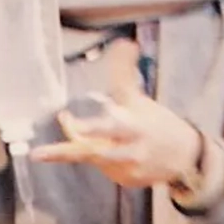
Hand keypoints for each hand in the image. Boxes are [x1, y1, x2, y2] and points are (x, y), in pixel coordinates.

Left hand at [31, 39, 202, 187]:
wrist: (186, 155)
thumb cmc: (154, 121)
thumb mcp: (138, 99)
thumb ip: (124, 74)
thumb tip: (125, 42)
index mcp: (133, 126)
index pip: (109, 125)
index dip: (88, 126)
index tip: (64, 119)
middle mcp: (129, 150)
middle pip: (94, 152)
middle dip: (67, 152)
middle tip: (38, 154)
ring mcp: (128, 168)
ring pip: (93, 159)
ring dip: (71, 152)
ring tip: (44, 151)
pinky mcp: (127, 181)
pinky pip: (104, 169)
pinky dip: (99, 159)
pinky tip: (108, 151)